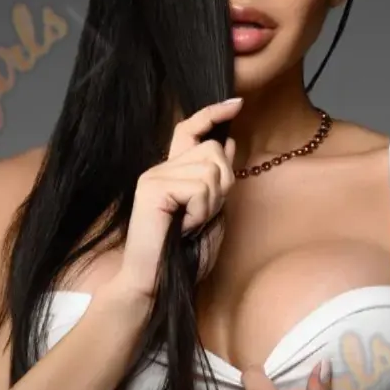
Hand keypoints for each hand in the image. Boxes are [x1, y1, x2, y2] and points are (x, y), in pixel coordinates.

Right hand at [115, 98, 242, 302]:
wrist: (156, 286)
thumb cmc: (183, 258)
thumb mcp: (212, 216)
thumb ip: (219, 182)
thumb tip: (228, 143)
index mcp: (172, 173)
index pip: (191, 130)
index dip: (213, 114)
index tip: (237, 104)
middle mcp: (161, 168)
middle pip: (213, 150)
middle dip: (223, 184)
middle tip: (204, 216)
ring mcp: (154, 176)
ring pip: (210, 170)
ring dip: (211, 204)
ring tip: (191, 225)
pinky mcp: (152, 188)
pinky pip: (198, 187)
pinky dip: (200, 213)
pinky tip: (183, 228)